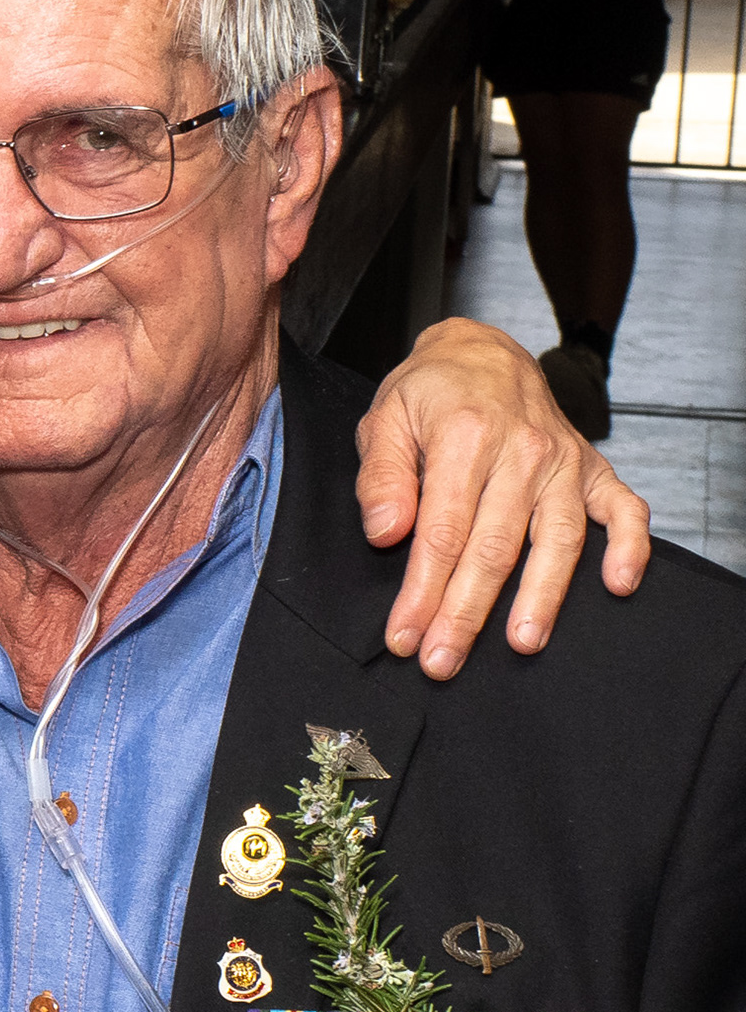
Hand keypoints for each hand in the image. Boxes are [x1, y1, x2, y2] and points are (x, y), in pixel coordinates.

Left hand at [355, 317, 650, 676]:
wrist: (482, 352)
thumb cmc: (429, 392)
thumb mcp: (384, 420)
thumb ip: (381, 478)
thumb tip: (385, 534)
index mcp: (465, 438)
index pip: (443, 531)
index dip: (422, 590)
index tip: (405, 635)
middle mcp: (522, 452)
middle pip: (495, 547)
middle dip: (467, 611)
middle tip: (443, 660)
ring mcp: (563, 462)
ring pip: (556, 539)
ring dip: (540, 596)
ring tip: (522, 642)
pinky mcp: (592, 469)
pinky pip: (624, 509)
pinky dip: (629, 546)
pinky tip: (619, 585)